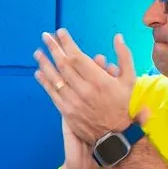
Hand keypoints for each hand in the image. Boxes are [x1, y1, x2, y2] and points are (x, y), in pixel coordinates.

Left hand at [33, 29, 137, 145]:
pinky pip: (52, 94)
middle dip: (53, 48)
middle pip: (64, 65)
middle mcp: (84, 90)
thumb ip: (124, 57)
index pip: (78, 57)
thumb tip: (117, 37)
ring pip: (56, 79)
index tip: (61, 33)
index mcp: (99, 80)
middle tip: (45, 36)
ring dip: (45, 63)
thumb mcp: (130, 80)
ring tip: (37, 53)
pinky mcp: (67, 112)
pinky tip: (38, 73)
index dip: (67, 43)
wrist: (114, 136)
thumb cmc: (123, 105)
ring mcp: (74, 102)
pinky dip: (44, 83)